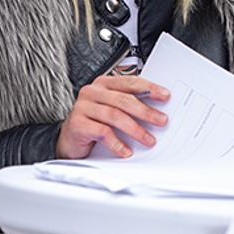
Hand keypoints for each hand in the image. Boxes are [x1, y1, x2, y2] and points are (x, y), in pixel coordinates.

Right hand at [54, 75, 168, 158]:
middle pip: (123, 99)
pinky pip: (102, 132)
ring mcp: (83, 107)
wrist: (69, 140)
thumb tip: (156, 112)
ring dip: (135, 129)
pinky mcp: (77, 124)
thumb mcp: (112, 110)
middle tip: (161, 120)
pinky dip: (117, 142)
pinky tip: (126, 150)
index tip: (165, 96)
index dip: (149, 88)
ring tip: (148, 139)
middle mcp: (92, 92)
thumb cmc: (94, 124)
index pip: (129, 82)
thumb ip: (128, 106)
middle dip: (146, 111)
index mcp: (103, 84)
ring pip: (114, 115)